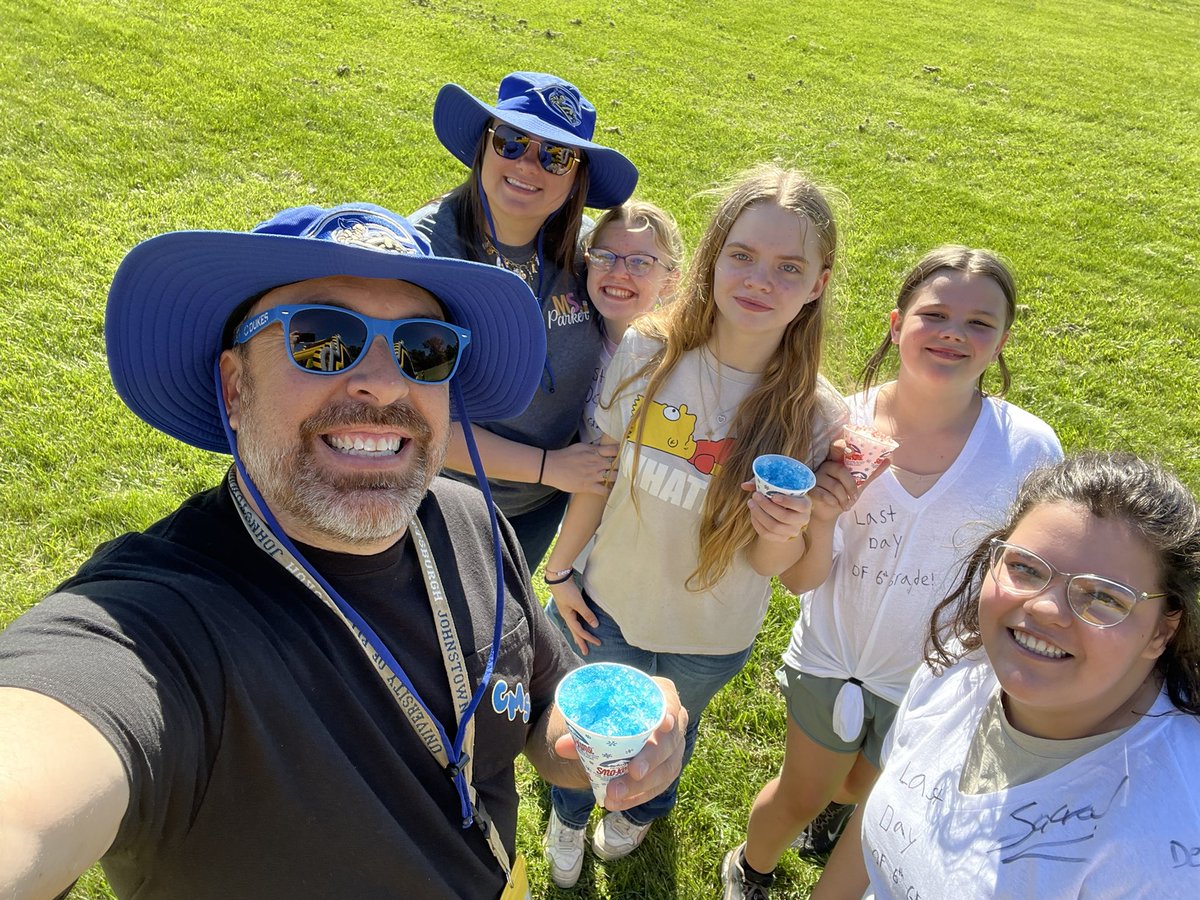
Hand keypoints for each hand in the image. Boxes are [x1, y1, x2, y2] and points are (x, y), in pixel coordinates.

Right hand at [543, 442, 618, 494]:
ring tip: (622, 481)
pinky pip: (604, 490)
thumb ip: (594, 448)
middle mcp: (596, 463)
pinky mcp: (588, 486)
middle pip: (617, 465)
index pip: (615, 451)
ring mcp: (593, 475)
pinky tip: (612, 492)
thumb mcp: (581, 446)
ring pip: (613, 477)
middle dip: (623, 468)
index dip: (622, 453)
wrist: (551, 467)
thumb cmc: (565, 456)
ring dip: (618, 479)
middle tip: (627, 471)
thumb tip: (604, 448)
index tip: (625, 456)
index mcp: (594, 452)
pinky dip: (609, 492)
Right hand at [549, 580, 600, 654]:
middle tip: (586, 652)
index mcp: (568, 617)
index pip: (580, 631)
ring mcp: (567, 611)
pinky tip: (580, 623)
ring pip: (574, 626)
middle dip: (581, 642)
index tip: (598, 643)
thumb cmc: (567, 590)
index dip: (589, 638)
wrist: (558, 578)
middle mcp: (567, 616)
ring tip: (581, 641)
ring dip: (579, 634)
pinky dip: (578, 624)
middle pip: (575, 632)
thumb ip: (586, 614)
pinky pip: (575, 619)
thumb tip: (595, 625)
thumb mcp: (578, 603)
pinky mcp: (569, 605)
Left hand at [553, 677, 687, 809]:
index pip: (670, 702)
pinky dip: (637, 796)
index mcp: (659, 698)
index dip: (669, 712)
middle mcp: (673, 723)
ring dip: (641, 785)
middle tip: (633, 771)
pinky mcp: (668, 769)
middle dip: (651, 758)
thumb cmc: (612, 713)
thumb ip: (582, 729)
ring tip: (615, 794)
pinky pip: (658, 787)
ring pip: (666, 769)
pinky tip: (618, 803)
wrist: (619, 726)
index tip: (663, 724)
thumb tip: (562, 746)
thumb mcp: (599, 714)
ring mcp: (673, 749)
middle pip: (668, 741)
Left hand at [741, 481, 812, 541]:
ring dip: (759, 515)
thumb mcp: (779, 486)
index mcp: (805, 505)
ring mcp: (793, 531)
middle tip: (755, 496)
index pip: (800, 505)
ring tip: (751, 503)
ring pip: (774, 527)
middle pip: (784, 517)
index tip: (773, 496)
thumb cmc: (783, 495)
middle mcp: (802, 520)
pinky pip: (767, 534)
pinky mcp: (782, 538)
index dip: (787, 501)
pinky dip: (757, 524)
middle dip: (767, 506)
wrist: (788, 511)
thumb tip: (744, 485)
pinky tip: (752, 514)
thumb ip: (763, 483)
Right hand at [808, 441, 889, 521]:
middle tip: (855, 497)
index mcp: (836, 461)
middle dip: (851, 486)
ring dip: (843, 498)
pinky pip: (824, 494)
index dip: (842, 446)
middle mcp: (825, 466)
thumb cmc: (843, 494)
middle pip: (840, 470)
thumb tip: (888, 460)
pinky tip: (835, 505)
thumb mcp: (859, 484)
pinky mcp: (811, 489)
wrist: (828, 511)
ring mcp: (816, 478)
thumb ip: (871, 473)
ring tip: (846, 505)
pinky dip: (833, 502)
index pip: (837, 447)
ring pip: (834, 485)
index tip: (850, 452)